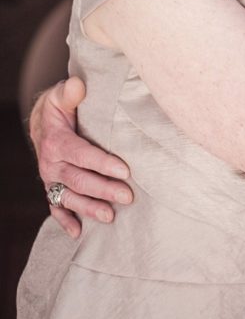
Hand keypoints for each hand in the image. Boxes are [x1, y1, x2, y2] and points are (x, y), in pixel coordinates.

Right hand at [30, 77, 132, 238]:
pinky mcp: (51, 188)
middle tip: (128, 196)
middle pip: (79, 180)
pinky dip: (65, 221)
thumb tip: (78, 85)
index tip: (125, 170)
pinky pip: (55, 208)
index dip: (103, 163)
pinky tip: (78, 233)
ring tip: (110, 217)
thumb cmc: (60, 107)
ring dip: (89, 209)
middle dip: (103, 189)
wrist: (42, 123)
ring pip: (69, 198)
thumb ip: (70, 92)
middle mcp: (51, 164)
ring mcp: (51, 179)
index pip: (82, 155)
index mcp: (57, 142)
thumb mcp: (62, 95)